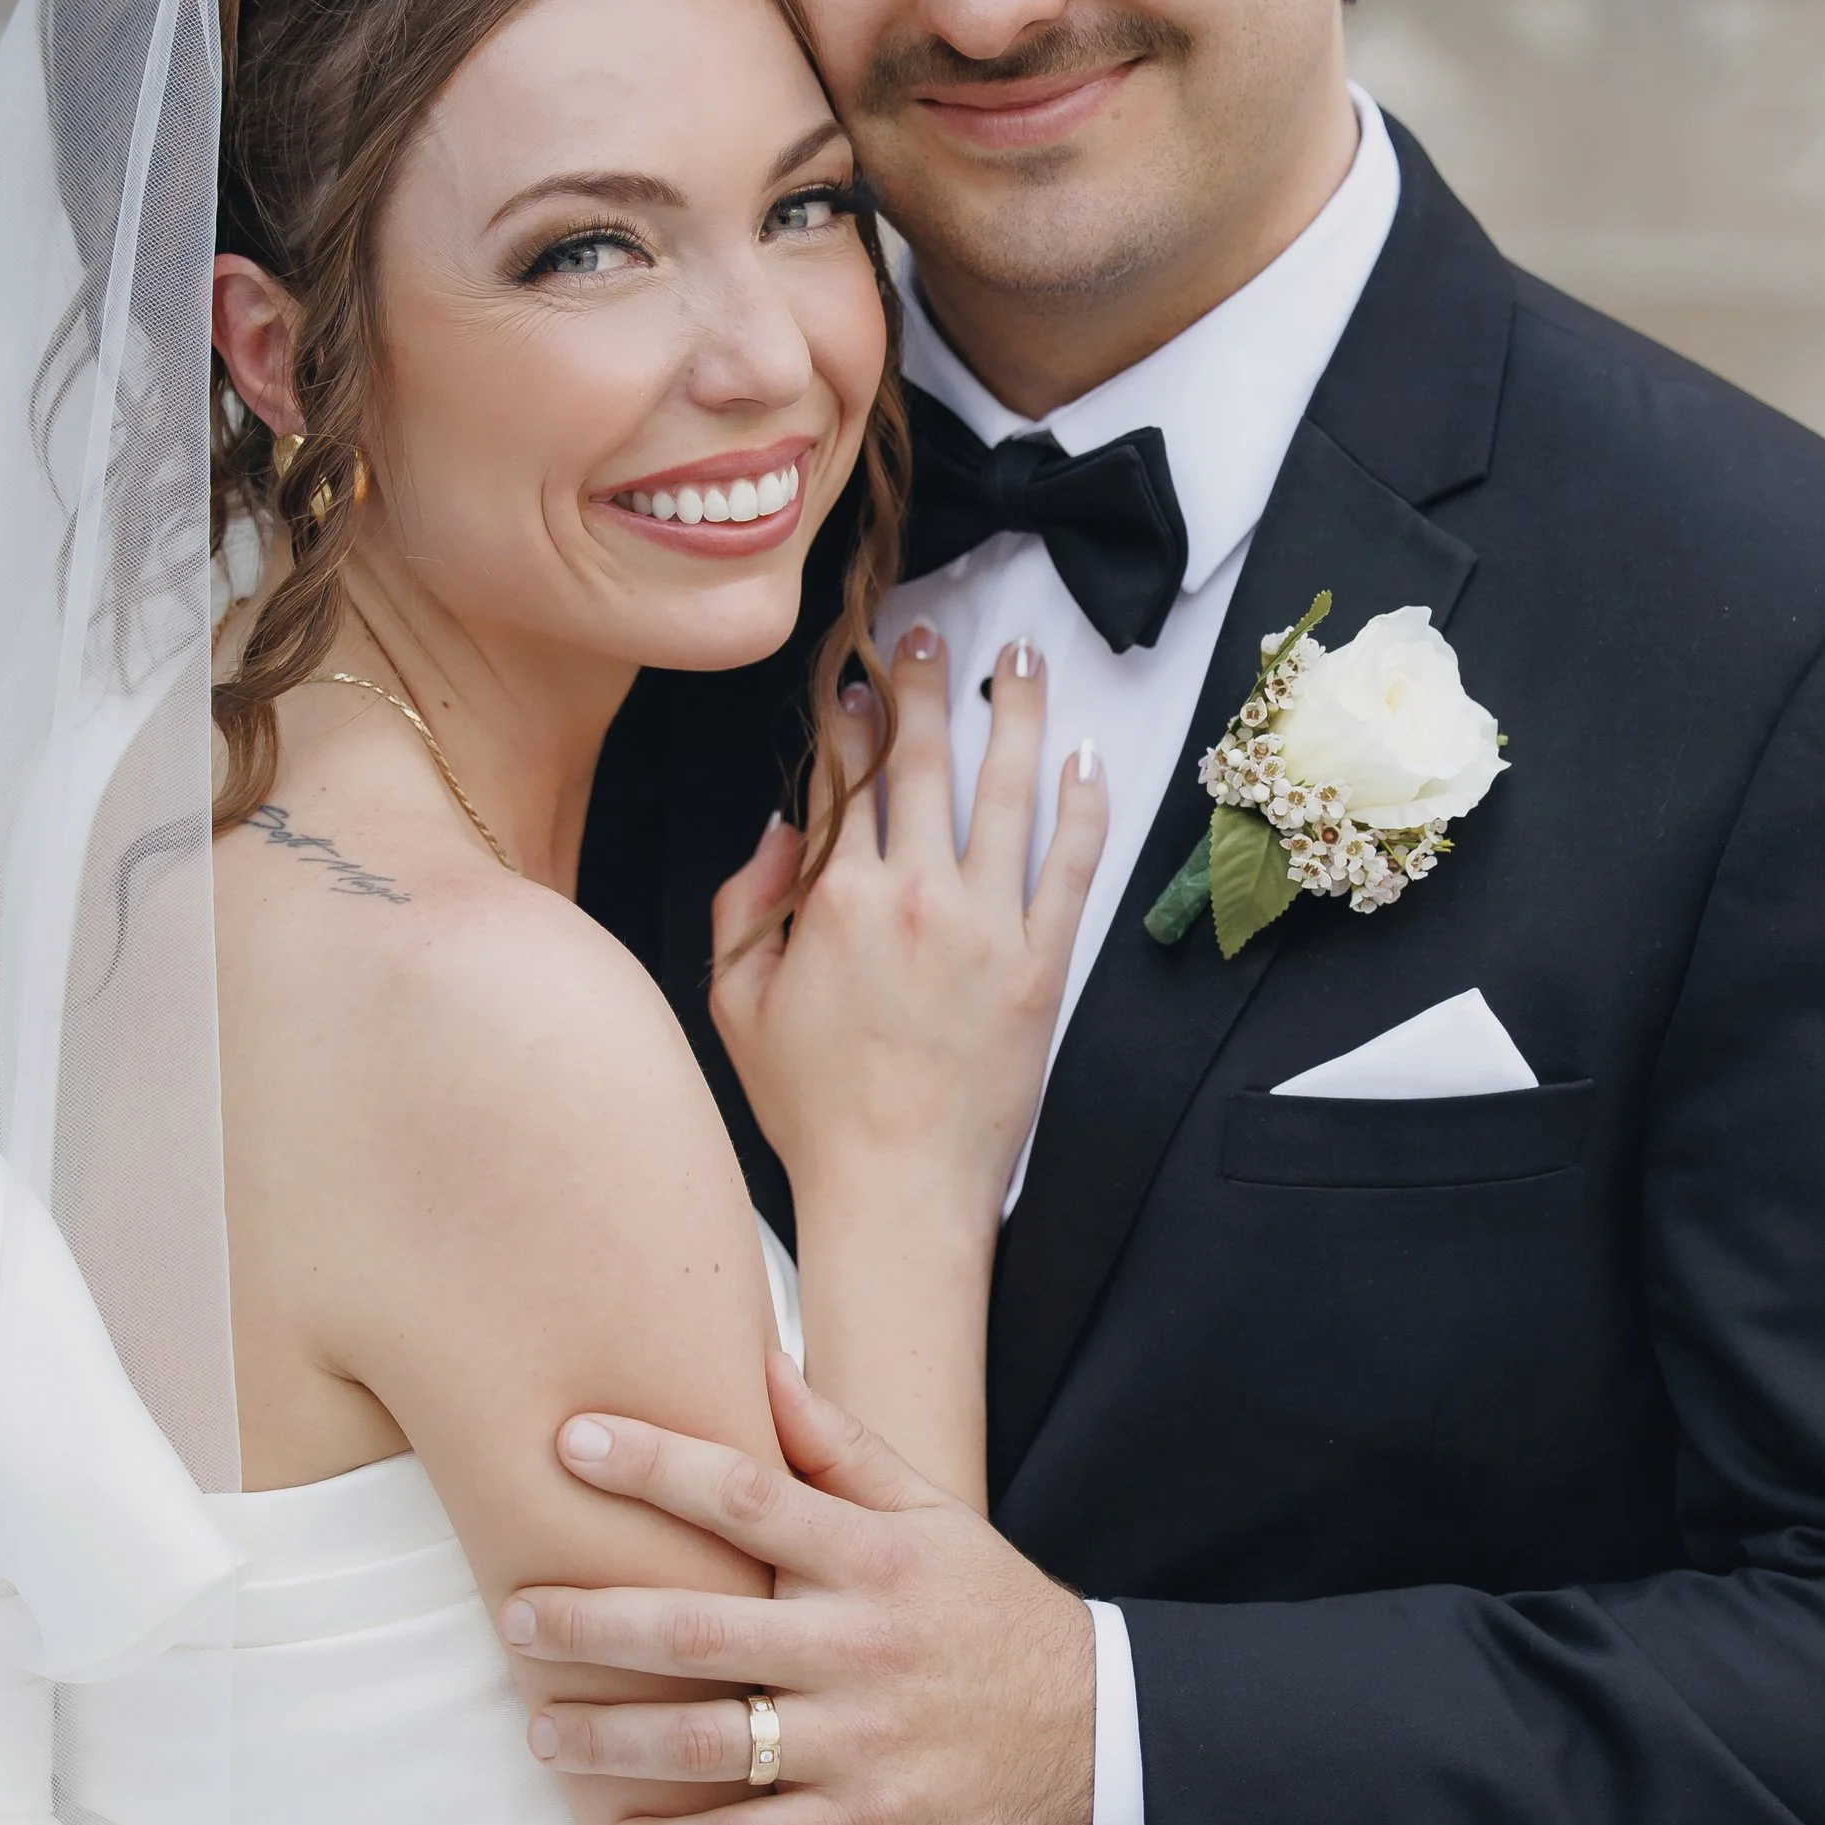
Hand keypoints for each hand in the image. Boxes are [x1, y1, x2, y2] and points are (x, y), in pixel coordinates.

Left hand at [506, 1353, 1097, 1824]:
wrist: (1099, 1737)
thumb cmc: (986, 1611)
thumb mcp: (932, 1515)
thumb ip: (838, 1446)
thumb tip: (754, 1358)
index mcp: (872, 1558)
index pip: (748, 1497)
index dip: (656, 1465)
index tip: (570, 1439)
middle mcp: (860, 1645)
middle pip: (701, 1629)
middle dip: (592, 1622)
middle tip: (513, 1613)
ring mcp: (863, 1743)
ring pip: (713, 1742)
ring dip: (612, 1740)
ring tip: (539, 1728)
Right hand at [708, 629, 1105, 1226]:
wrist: (896, 1190)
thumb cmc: (816, 1110)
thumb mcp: (738, 1005)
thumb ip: (747, 906)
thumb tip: (777, 833)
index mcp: (836, 901)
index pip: (844, 778)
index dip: (851, 716)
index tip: (858, 678)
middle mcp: (916, 896)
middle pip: (923, 760)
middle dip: (927, 684)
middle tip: (934, 634)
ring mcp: (988, 927)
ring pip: (1006, 791)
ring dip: (1015, 715)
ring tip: (1021, 662)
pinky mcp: (1042, 965)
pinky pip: (1071, 867)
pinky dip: (1082, 807)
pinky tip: (1086, 761)